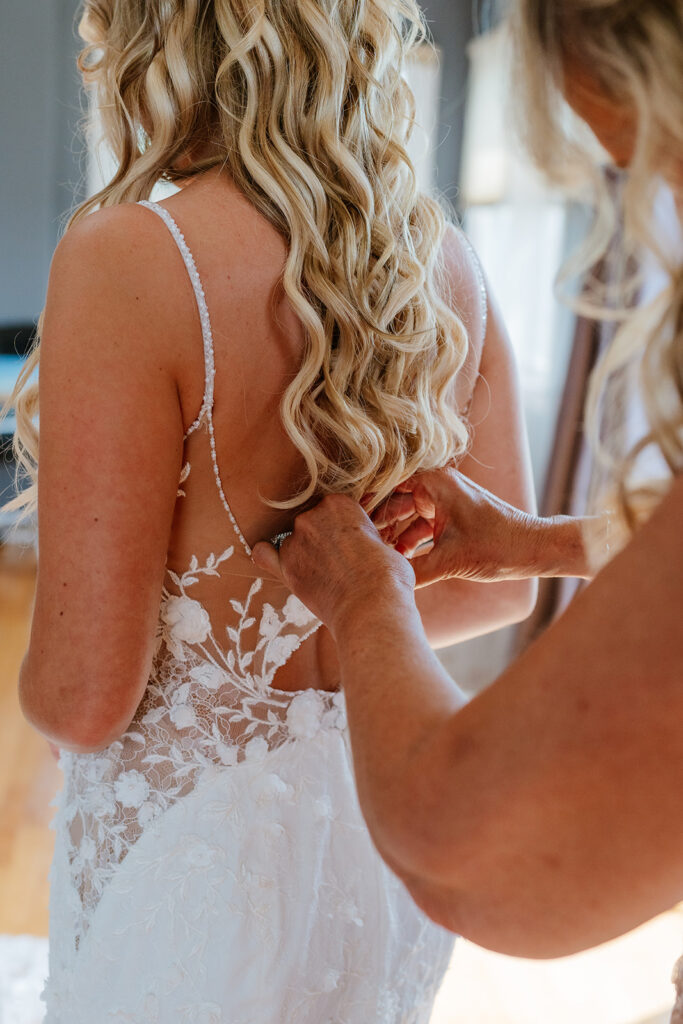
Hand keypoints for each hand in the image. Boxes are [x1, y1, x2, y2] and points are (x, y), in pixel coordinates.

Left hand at [252, 495, 415, 634]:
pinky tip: (272, 559)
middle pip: (311, 523)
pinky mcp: (285, 568)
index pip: (333, 509)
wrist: (373, 605)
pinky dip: (266, 555)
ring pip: (292, 542)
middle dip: (324, 540)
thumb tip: (363, 544)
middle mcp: (311, 517)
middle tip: (341, 563)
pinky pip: (263, 554)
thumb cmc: (388, 577)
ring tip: (325, 576)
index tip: (353, 544)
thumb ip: (364, 535)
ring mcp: (295, 542)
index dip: (344, 528)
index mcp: (338, 503)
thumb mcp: (383, 543)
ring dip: (304, 554)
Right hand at [374, 467, 583, 586]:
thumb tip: (381, 584)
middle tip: (354, 541)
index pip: (387, 484)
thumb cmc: (498, 546)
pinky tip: (396, 560)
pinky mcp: (453, 517)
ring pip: (407, 515)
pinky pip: (422, 525)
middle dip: (376, 521)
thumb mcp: (450, 561)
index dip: (365, 500)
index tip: (346, 517)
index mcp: (435, 482)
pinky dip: (409, 540)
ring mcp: (446, 501)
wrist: (535, 549)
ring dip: (392, 534)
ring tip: (373, 554)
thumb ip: (412, 572)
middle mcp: (438, 486)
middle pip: (394, 500)